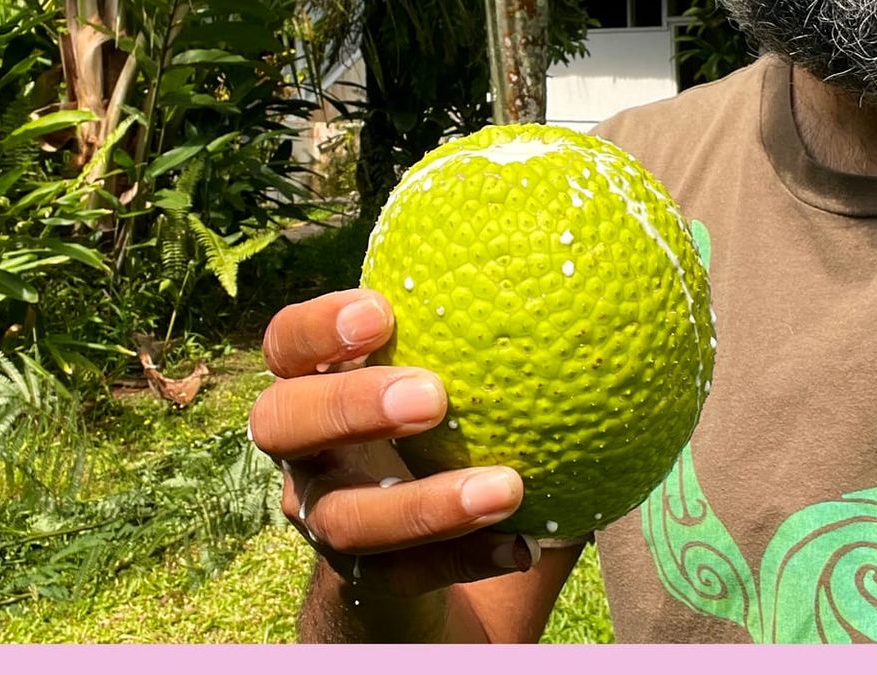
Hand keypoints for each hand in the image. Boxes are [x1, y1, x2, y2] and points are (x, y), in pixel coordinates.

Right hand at [249, 289, 541, 599]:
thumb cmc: (464, 450)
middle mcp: (307, 458)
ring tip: (507, 487)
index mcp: (320, 393)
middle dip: (347, 404)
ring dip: (423, 503)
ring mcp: (327, 525)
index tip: (383, 309)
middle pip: (281, 424)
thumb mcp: (480, 395)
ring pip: (343, 518)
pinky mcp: (361, 591)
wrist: (437, 592)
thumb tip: (596, 283)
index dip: (317, 328)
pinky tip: (527, 545)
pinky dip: (467, 557)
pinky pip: (405, 577)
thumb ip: (511, 346)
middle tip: (432, 395)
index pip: (287, 348)